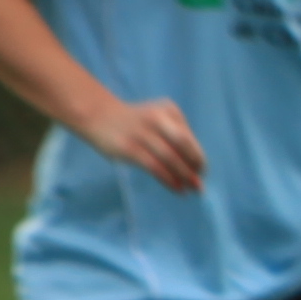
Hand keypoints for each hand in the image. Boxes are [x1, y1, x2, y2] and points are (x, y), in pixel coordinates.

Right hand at [80, 92, 208, 193]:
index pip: (188, 137)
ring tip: (190, 188)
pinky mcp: (129, 147)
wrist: (98, 116)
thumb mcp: (158, 119)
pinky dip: (169, 179)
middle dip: (194, 165)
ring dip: (184, 175)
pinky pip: (155, 166)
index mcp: (169, 110)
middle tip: (199, 182)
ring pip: (170, 157)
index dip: (198, 156)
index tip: (202, 171)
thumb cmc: (134, 122)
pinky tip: (176, 188)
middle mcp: (158, 118)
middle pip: (183, 144)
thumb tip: (195, 165)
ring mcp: (142, 133)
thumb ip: (174, 135)